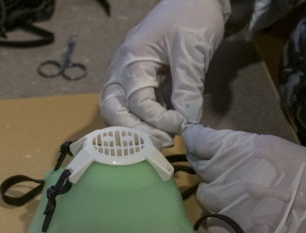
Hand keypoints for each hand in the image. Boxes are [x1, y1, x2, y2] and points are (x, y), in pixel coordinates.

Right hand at [101, 0, 224, 146]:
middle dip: (133, 130)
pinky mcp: (142, 77)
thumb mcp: (192, 51)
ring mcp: (130, 73)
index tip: (181, 125)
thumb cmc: (192, 18)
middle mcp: (123, 68)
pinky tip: (163, 126)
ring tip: (161, 138)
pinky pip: (135, 103)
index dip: (157, 119)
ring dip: (136, 127)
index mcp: (131, 59)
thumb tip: (187, 122)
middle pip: (113, 108)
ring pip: (120, 109)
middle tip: (160, 142)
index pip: (137, 101)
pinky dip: (145, 118)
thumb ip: (187, 87)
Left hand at [182, 124, 305, 232]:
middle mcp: (236, 178)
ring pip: (207, 202)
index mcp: (246, 150)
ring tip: (242, 200)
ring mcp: (236, 210)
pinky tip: (241, 219)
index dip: (196, 144)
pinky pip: (213, 229)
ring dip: (218, 200)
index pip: (199, 143)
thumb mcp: (275, 147)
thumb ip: (239, 149)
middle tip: (232, 178)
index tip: (198, 146)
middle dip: (213, 175)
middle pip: (201, 175)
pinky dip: (221, 224)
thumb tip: (210, 149)